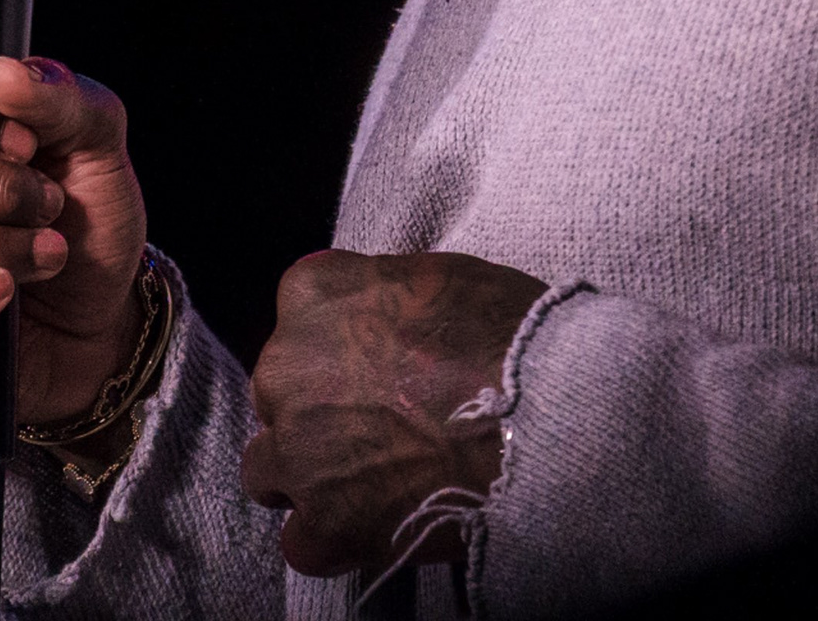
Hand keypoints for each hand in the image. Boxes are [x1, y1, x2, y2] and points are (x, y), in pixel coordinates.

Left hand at [239, 249, 548, 579]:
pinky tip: (380, 526)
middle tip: (382, 427)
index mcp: (314, 296)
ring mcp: (298, 449)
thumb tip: (378, 320)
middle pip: (280, 395)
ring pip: (270, 468)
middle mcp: (286, 367)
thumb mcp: (441, 276)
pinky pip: (303, 540)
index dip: (338, 348)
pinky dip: (336, 538)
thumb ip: (382, 294)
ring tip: (374, 483)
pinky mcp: (323, 522)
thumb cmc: (510, 334)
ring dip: (312, 475)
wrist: (546, 415)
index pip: (300, 319)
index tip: (375, 368)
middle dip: (319, 411)